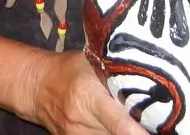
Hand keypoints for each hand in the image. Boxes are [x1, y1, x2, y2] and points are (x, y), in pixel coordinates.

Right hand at [27, 51, 145, 134]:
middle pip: (117, 134)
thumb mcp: (91, 62)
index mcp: (88, 96)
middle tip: (151, 119)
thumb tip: (146, 77)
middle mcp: (81, 121)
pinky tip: (112, 123)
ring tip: (130, 117)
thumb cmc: (67, 69)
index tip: (153, 131)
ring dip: (123, 130)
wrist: (36, 87)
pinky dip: (109, 132)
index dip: (137, 132)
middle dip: (136, 128)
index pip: (117, 122)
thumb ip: (115, 73)